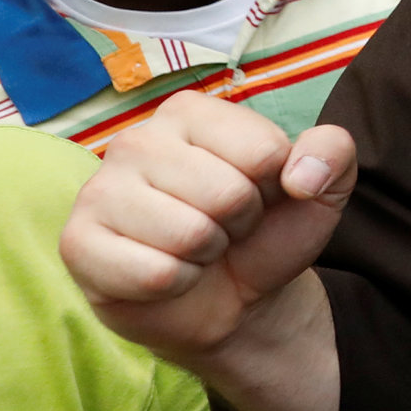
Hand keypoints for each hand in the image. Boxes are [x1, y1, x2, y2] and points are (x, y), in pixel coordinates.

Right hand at [60, 93, 353, 366]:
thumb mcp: (322, 187)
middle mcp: (135, 141)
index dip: (275, 186)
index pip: (262, 151)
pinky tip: (166, 275)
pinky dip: (176, 284)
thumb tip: (301, 175)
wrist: (235, 298)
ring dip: (206, 254)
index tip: (259, 194)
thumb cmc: (267, 231)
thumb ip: (334, 154)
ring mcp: (98, 192)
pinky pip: (154, 273)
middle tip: (224, 228)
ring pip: (189, 233)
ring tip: (196, 248)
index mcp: (190, 112)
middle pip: (226, 193)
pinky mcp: (77, 244)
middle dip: (239, 223)